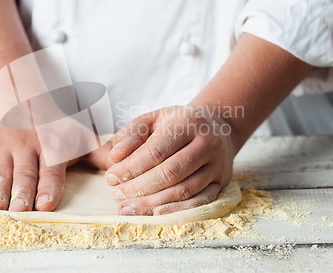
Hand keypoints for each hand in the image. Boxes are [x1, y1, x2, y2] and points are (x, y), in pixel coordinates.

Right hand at [0, 115, 112, 211]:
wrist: (17, 96)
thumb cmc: (52, 123)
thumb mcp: (78, 134)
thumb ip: (99, 153)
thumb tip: (121, 168)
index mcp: (52, 146)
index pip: (51, 169)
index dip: (49, 187)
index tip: (46, 204)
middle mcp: (26, 147)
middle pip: (24, 174)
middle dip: (21, 194)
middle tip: (19, 211)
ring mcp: (3, 147)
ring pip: (0, 173)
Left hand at [105, 105, 234, 215]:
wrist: (218, 126)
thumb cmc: (176, 124)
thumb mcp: (152, 119)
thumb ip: (130, 134)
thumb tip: (115, 156)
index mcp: (187, 123)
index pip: (156, 151)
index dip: (131, 168)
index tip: (111, 177)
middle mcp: (207, 143)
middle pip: (170, 173)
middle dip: (140, 188)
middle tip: (117, 195)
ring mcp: (217, 165)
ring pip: (184, 190)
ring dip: (153, 203)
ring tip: (128, 207)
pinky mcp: (221, 182)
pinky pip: (199, 202)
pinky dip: (176, 210)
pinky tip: (154, 214)